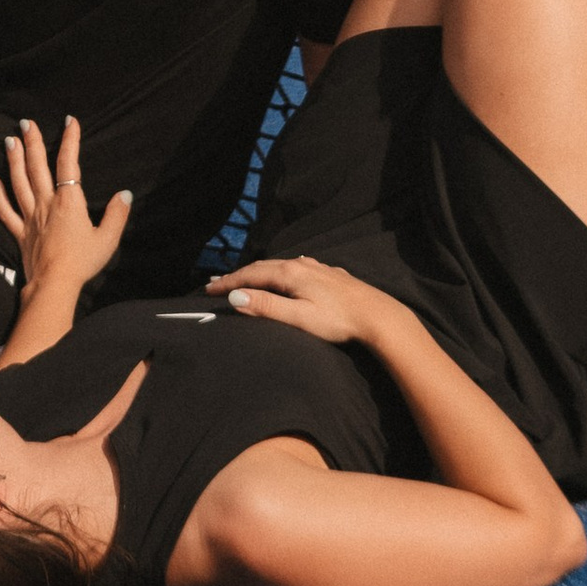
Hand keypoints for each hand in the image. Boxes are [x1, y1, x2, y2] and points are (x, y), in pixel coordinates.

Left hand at [0, 117, 129, 299]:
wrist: (54, 285)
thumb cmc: (82, 262)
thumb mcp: (107, 239)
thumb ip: (117, 214)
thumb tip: (125, 194)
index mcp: (69, 202)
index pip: (69, 164)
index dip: (70, 140)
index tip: (70, 121)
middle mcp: (46, 204)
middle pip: (37, 167)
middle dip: (32, 142)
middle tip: (26, 123)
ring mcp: (30, 218)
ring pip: (19, 183)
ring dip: (14, 160)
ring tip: (9, 141)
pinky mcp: (20, 233)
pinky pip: (5, 210)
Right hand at [205, 255, 390, 347]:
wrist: (377, 315)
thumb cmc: (338, 321)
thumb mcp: (299, 317)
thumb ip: (267, 306)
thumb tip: (236, 297)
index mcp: (290, 273)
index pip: (251, 275)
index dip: (229, 283)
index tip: (208, 290)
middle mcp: (302, 264)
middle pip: (263, 267)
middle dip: (239, 276)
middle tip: (217, 284)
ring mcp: (317, 268)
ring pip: (280, 266)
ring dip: (259, 273)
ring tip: (245, 280)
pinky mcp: (329, 275)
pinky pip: (296, 268)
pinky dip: (279, 272)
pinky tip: (286, 272)